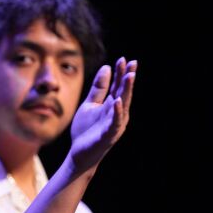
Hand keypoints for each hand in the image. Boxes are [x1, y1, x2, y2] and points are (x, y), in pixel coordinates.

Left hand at [69, 57, 136, 171]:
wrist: (80, 153)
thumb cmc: (86, 130)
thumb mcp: (90, 104)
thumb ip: (99, 88)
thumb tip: (107, 67)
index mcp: (112, 105)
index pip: (118, 86)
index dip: (121, 73)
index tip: (123, 58)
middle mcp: (118, 113)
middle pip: (124, 93)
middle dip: (128, 78)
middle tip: (133, 63)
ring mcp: (114, 124)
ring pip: (123, 105)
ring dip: (126, 91)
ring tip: (129, 76)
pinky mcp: (108, 135)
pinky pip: (114, 122)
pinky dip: (117, 112)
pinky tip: (118, 101)